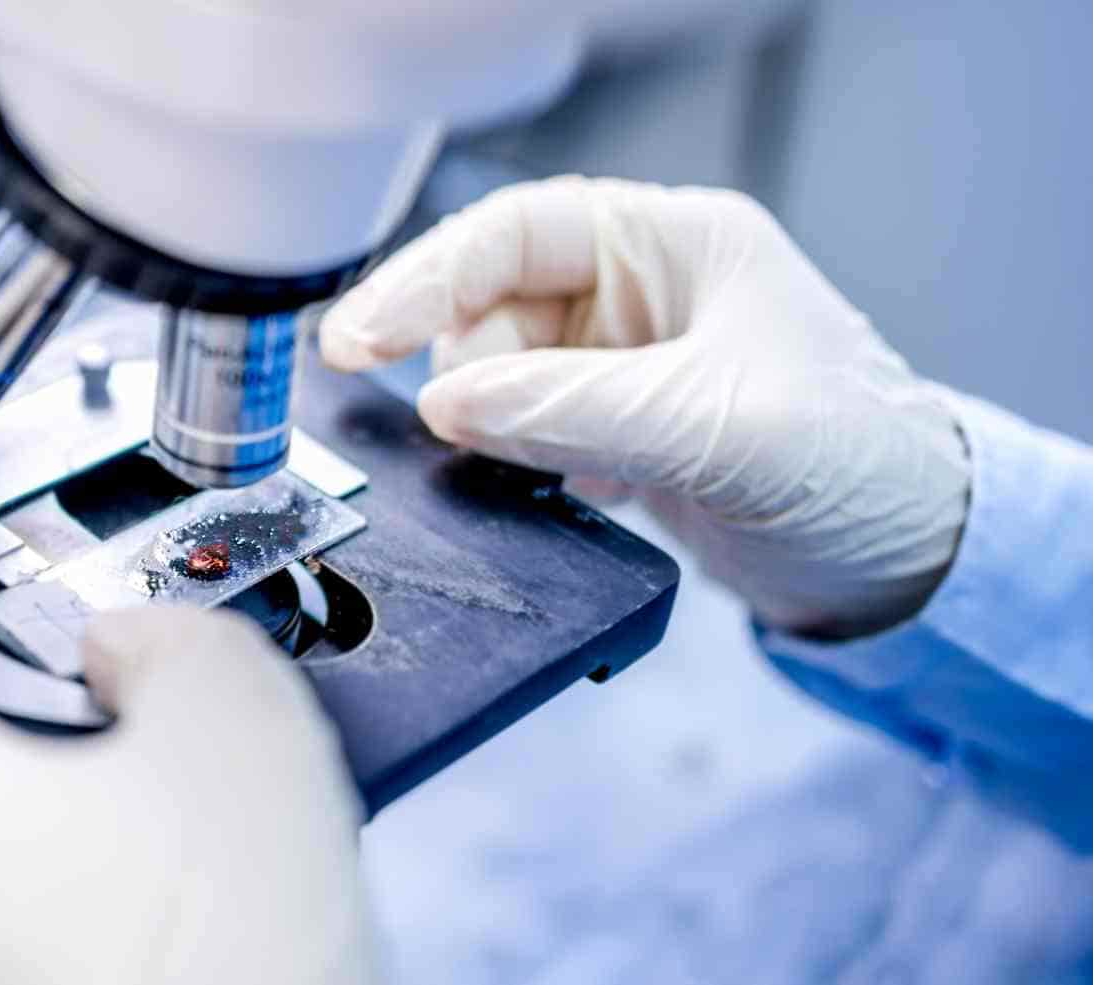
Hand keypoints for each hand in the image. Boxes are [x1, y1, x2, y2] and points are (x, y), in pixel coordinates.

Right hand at [322, 176, 968, 637]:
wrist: (906, 565)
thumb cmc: (857, 466)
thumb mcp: (714, 427)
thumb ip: (571, 409)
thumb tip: (446, 403)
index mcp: (673, 243)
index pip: (512, 234)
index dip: (425, 279)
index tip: (358, 338)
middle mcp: (640, 289)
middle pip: (488, 306)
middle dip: (461, 370)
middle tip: (457, 434)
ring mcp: (622, 360)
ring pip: (493, 374)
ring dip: (489, 425)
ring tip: (545, 472)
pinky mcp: (612, 427)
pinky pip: (519, 429)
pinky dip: (511, 460)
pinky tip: (556, 489)